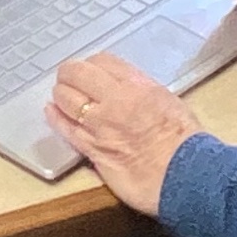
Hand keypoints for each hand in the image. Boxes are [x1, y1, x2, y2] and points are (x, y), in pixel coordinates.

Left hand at [47, 52, 204, 215]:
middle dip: (70, 74)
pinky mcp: (92, 149)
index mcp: (138, 85)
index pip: (103, 61)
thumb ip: (144, 92)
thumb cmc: (185, 142)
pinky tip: (51, 111)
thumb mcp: (168, 102)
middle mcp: (115, 100)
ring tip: (61, 95)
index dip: (92, 64)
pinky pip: (66, 128)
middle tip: (68, 78)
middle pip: (78, 74)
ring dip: (61, 94)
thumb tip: (129, 90)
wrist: (185, 175)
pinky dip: (55, 117)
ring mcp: (100, 125)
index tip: (91, 70)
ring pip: (66, 98)